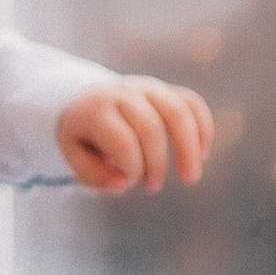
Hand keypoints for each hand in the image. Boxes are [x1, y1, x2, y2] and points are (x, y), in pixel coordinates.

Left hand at [58, 78, 213, 194]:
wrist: (87, 97)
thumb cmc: (84, 134)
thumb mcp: (73, 155)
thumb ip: (93, 175)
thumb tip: (123, 185)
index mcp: (97, 110)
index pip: (123, 141)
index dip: (132, 168)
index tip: (129, 183)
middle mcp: (124, 93)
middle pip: (151, 128)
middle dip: (157, 164)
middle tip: (152, 186)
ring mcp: (148, 88)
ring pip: (178, 111)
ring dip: (189, 148)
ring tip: (190, 177)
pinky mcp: (166, 89)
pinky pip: (192, 103)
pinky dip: (202, 129)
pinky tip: (202, 154)